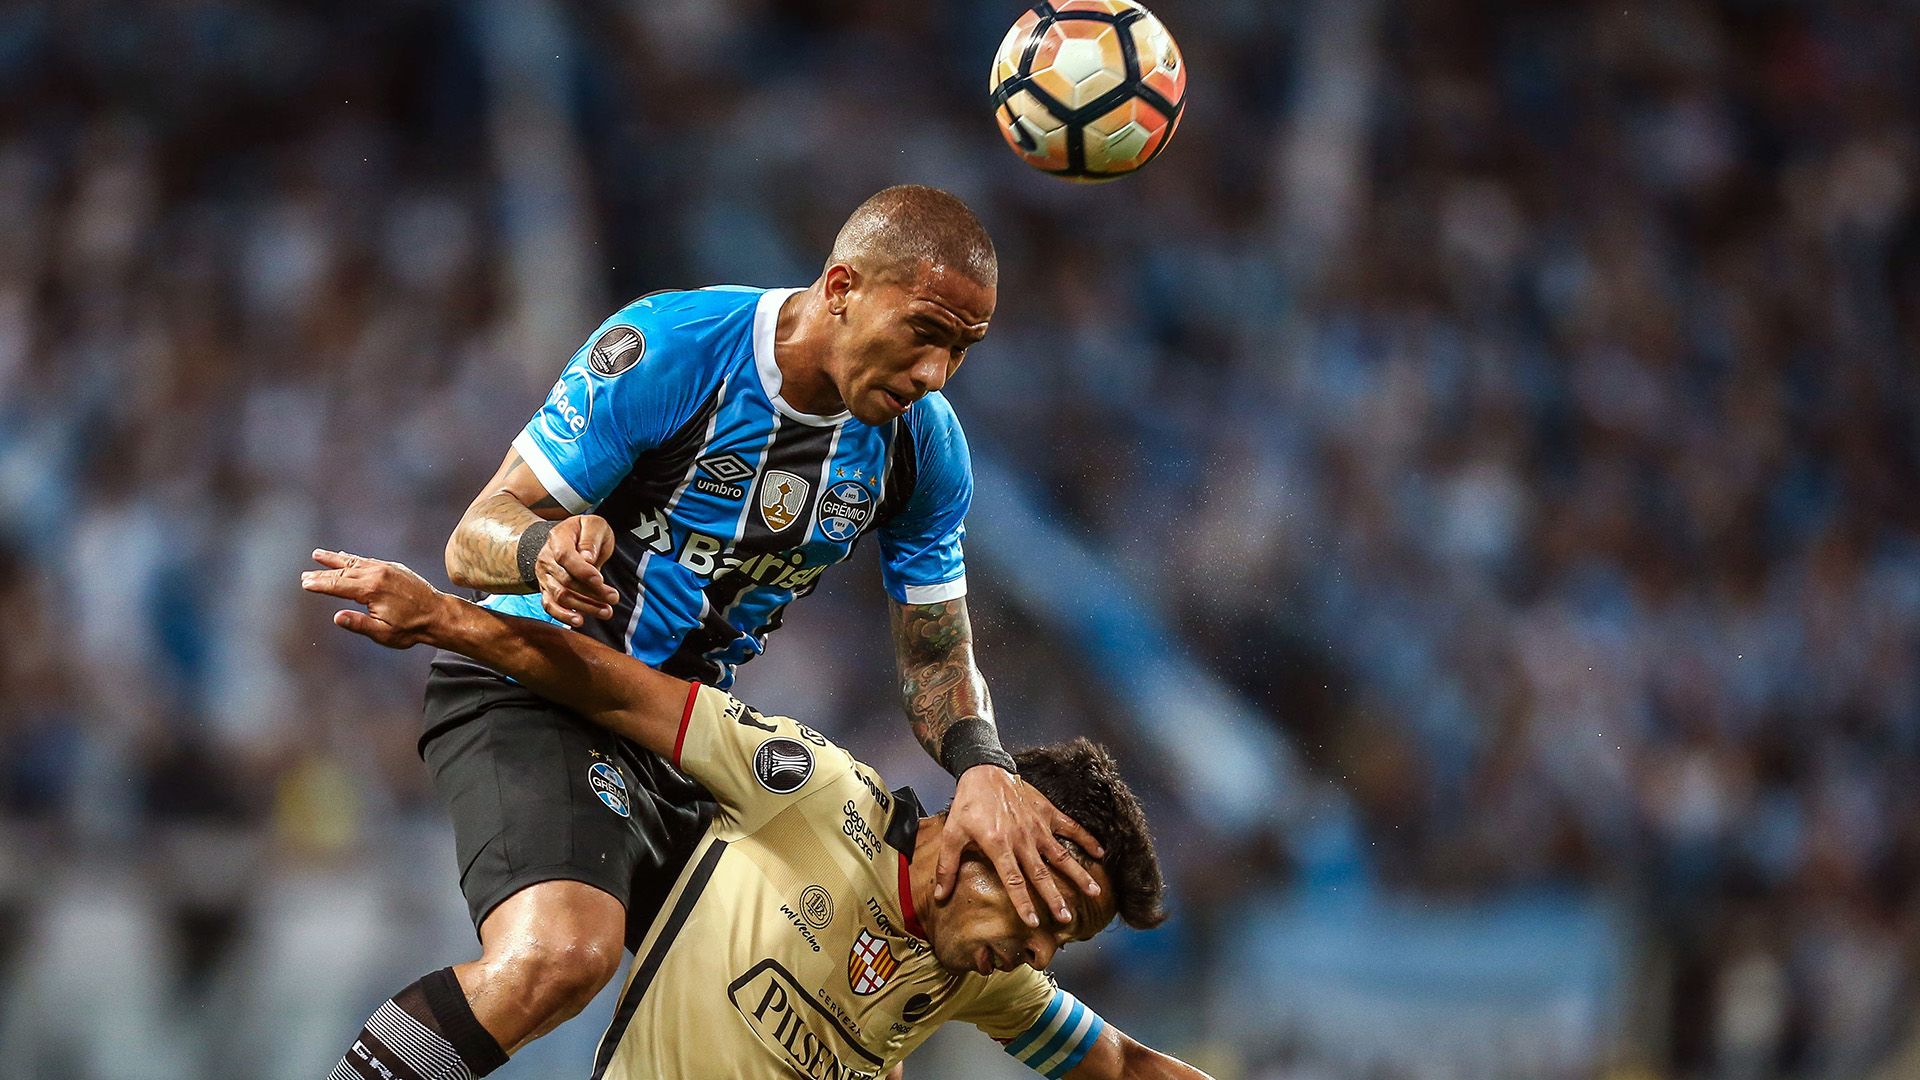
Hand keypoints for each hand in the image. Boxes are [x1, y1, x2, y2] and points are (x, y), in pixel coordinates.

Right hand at [302, 549, 450, 648]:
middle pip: (343, 572)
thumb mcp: (383, 633)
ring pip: (355, 562)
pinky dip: (354, 558)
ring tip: (318, 555)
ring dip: (335, 559)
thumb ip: (359, 624)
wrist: (438, 614)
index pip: (338, 585)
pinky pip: (368, 560)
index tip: (305, 583)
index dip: (320, 584)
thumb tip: (336, 617)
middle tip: (305, 575)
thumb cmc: (411, 628)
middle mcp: (377, 574)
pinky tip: (345, 557)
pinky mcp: (394, 568)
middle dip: (322, 573)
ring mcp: (386, 569)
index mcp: (372, 590)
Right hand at [537, 515, 619, 626]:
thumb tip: (587, 559)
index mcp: (558, 538)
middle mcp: (547, 558)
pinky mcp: (546, 589)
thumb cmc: (584, 531)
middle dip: (592, 592)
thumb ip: (591, 539)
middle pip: (566, 580)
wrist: (569, 537)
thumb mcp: (594, 525)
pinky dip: (563, 616)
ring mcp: (545, 575)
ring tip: (606, 611)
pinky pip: (550, 605)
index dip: (582, 571)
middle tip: (613, 598)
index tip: (600, 580)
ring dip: (584, 606)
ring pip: (561, 596)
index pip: (566, 557)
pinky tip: (580, 621)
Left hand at [938, 766, 1106, 927]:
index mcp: (998, 845)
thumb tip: (940, 896)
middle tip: (1066, 917)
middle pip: (1040, 873)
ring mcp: (1037, 825)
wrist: (984, 769)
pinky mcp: (1046, 812)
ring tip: (1094, 891)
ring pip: (1061, 854)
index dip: (1023, 902)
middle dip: (1053, 897)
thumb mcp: (953, 833)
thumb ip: (948, 866)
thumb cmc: (968, 803)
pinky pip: (1070, 827)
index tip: (1033, 922)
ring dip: (1077, 873)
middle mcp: (1022, 838)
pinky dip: (1086, 838)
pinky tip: (1100, 852)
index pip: (1013, 880)